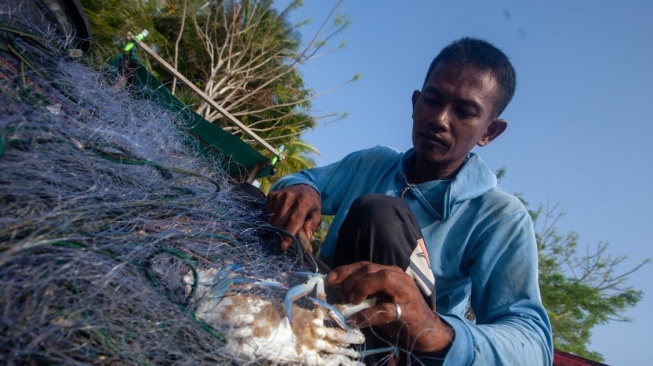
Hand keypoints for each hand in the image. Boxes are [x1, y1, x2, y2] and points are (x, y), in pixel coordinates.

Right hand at [265, 184, 320, 250]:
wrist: (303, 186)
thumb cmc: (310, 204)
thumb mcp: (316, 213)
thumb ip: (311, 225)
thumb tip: (306, 238)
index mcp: (304, 200)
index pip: (294, 219)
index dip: (288, 234)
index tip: (284, 246)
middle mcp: (290, 196)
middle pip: (281, 221)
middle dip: (281, 233)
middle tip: (284, 240)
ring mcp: (279, 195)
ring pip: (273, 219)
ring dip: (276, 227)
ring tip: (283, 227)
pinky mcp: (272, 195)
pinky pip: (268, 213)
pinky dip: (273, 219)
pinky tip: (280, 217)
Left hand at [326, 262, 452, 352]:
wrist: (427, 330)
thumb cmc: (400, 314)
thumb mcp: (379, 300)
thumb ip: (364, 294)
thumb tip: (339, 294)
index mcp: (390, 272)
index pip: (364, 264)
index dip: (345, 270)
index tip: (330, 279)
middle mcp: (398, 277)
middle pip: (369, 269)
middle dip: (350, 280)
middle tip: (343, 296)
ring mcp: (405, 291)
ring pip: (381, 278)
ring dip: (361, 288)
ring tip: (352, 301)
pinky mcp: (408, 310)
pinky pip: (385, 309)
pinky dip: (367, 314)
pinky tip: (356, 320)